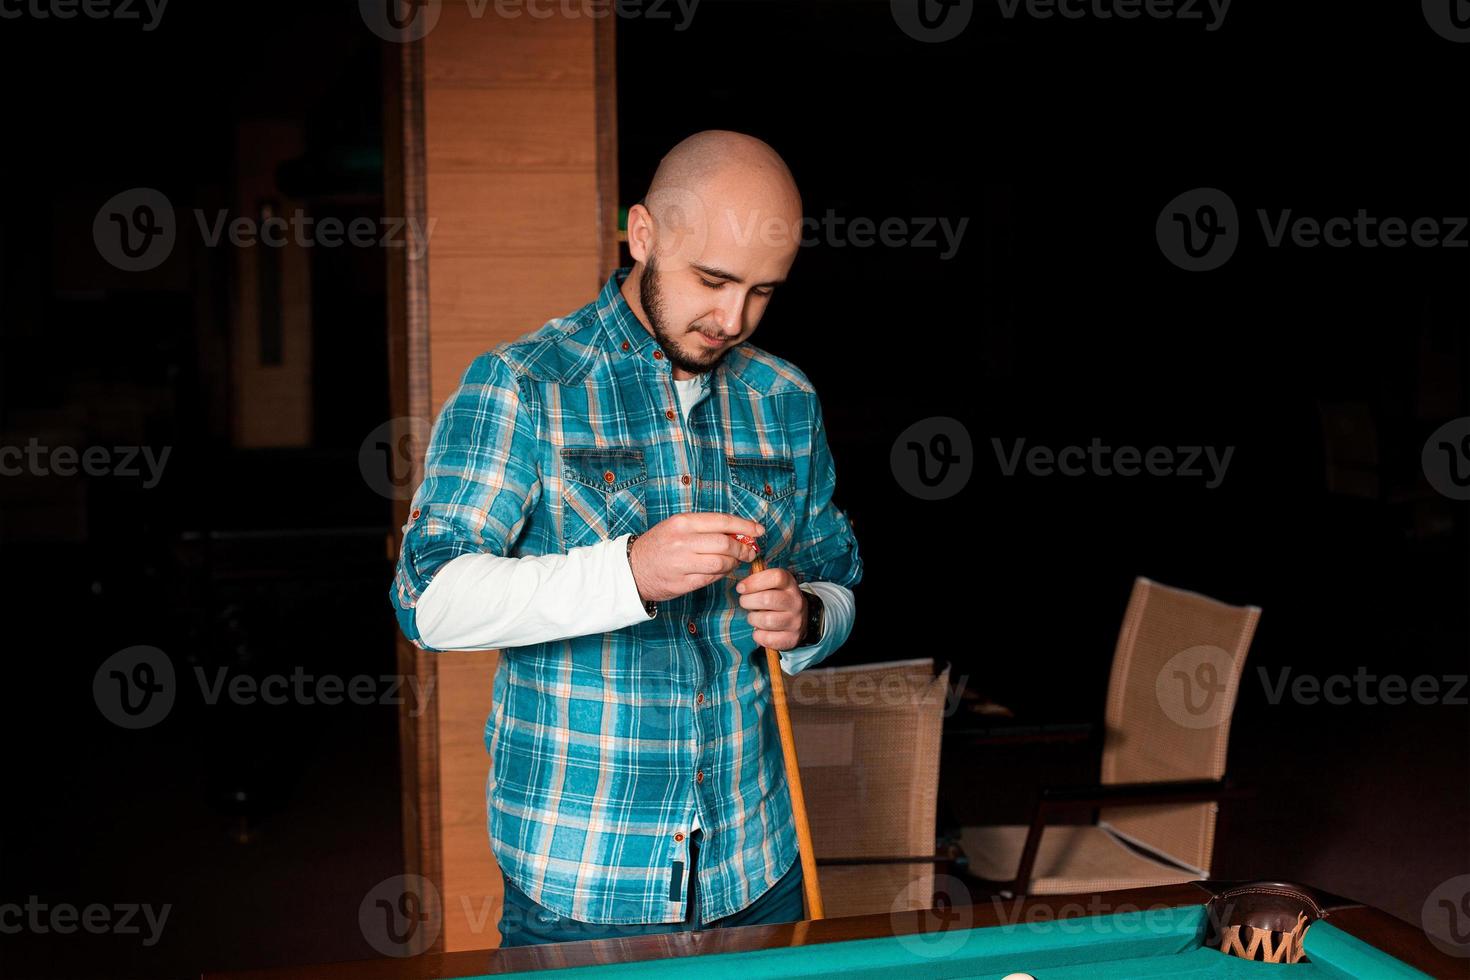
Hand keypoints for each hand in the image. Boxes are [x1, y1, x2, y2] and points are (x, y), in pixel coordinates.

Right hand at [629, 512, 763, 601]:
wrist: (632, 568)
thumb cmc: (659, 544)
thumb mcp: (678, 527)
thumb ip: (705, 528)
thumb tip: (738, 532)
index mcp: (683, 523)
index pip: (722, 521)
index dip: (745, 526)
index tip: (759, 531)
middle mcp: (683, 541)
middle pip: (725, 544)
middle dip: (743, 549)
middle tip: (749, 552)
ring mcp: (682, 564)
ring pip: (721, 563)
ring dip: (733, 564)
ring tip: (734, 562)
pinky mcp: (682, 583)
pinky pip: (711, 579)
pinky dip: (721, 575)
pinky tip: (721, 571)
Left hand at [736, 566, 807, 651]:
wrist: (798, 621)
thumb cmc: (777, 600)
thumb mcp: (773, 585)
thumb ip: (758, 581)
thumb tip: (741, 586)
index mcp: (790, 584)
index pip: (776, 577)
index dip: (754, 581)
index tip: (741, 588)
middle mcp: (796, 602)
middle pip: (767, 599)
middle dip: (748, 601)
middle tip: (744, 602)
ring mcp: (795, 621)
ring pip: (766, 620)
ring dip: (753, 619)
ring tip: (753, 617)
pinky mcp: (791, 638)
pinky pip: (767, 638)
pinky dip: (758, 635)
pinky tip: (760, 630)